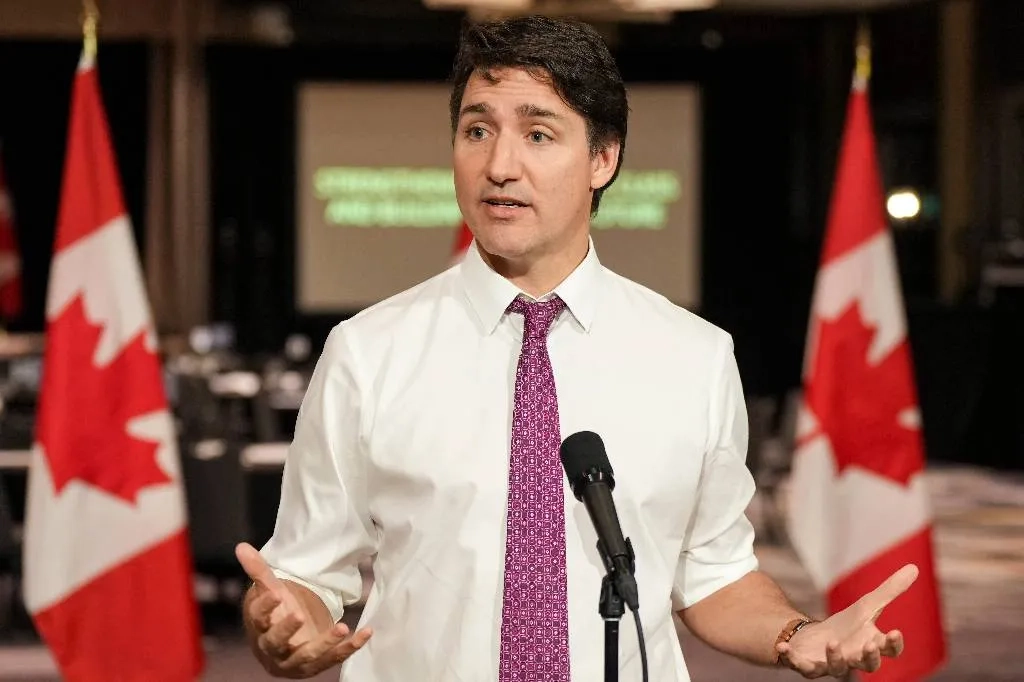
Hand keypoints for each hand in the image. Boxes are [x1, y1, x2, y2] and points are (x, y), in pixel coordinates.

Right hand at [236, 542, 372, 677]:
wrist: (286, 641)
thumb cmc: (276, 613)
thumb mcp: (269, 591)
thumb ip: (258, 571)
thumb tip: (241, 546)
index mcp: (260, 629)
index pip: (258, 619)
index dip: (266, 607)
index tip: (276, 594)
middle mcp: (274, 650)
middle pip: (276, 643)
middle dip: (287, 630)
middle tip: (299, 615)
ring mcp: (296, 661)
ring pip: (307, 656)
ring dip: (325, 644)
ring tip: (341, 627)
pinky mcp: (317, 665)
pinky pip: (334, 659)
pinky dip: (350, 648)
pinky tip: (365, 633)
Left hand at [776, 564, 917, 677]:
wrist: (818, 641)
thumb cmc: (848, 626)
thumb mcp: (868, 606)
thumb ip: (890, 591)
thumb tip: (915, 567)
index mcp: (871, 645)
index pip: (888, 649)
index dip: (893, 644)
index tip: (895, 632)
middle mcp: (854, 659)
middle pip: (867, 664)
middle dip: (869, 657)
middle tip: (870, 646)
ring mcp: (831, 664)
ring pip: (837, 668)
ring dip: (835, 657)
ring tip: (832, 643)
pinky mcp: (808, 665)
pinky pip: (800, 665)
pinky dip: (791, 658)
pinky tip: (782, 647)